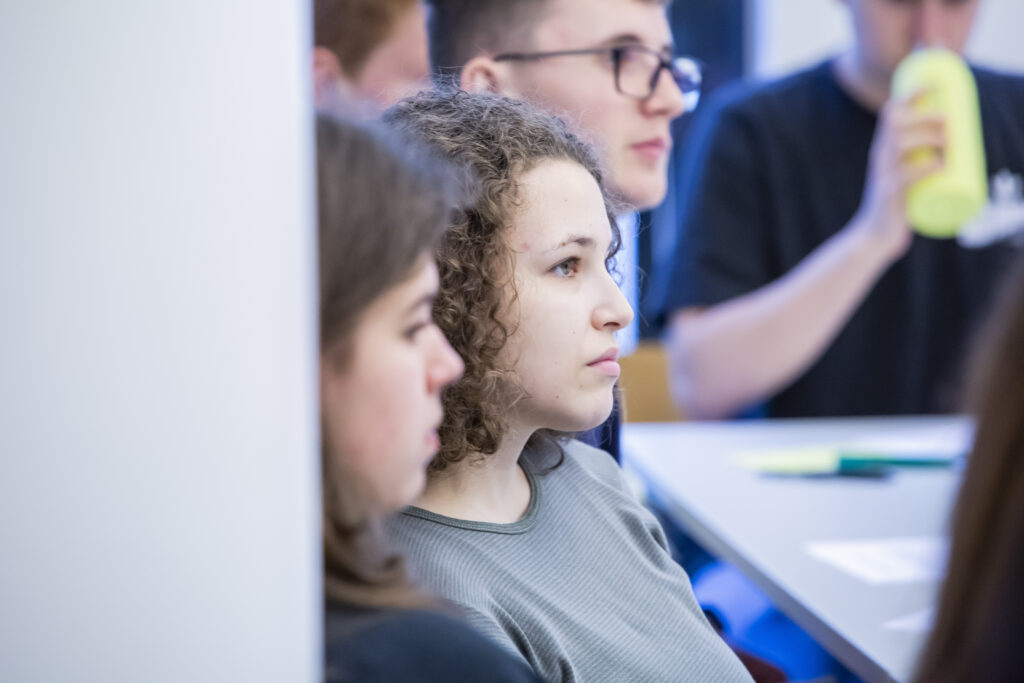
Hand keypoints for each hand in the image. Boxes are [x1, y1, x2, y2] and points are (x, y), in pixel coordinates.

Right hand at [851, 90, 945, 262]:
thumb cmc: (895, 204)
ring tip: (949, 143)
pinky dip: (925, 169)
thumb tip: (955, 139)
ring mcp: (882, 176)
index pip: (891, 113)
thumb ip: (922, 157)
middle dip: (924, 115)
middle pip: (896, 124)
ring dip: (927, 138)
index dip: (911, 93)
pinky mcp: (889, 197)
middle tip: (949, 120)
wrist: (874, 236)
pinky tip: (941, 165)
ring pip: (900, 145)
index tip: (934, 86)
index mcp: (882, 149)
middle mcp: (879, 158)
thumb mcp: (904, 172)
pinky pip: (905, 177)